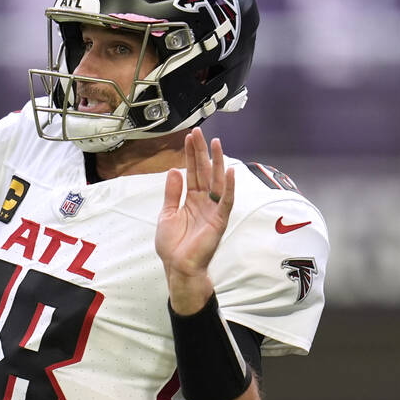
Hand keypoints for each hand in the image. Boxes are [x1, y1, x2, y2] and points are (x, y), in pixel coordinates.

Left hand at [156, 128, 235, 313]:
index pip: (193, 172)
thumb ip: (172, 193)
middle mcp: (204, 201)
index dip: (191, 155)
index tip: (189, 137)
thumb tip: (174, 170)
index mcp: (192, 199)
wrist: (178, 267)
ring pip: (217, 181)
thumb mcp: (167, 214)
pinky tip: (232, 172)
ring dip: (217, 163)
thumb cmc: (173, 245)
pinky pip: (227, 201)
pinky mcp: (219, 220)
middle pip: (204, 172)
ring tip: (216, 144)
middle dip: (202, 152)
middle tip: (199, 133)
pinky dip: (230, 187)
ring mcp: (213, 210)